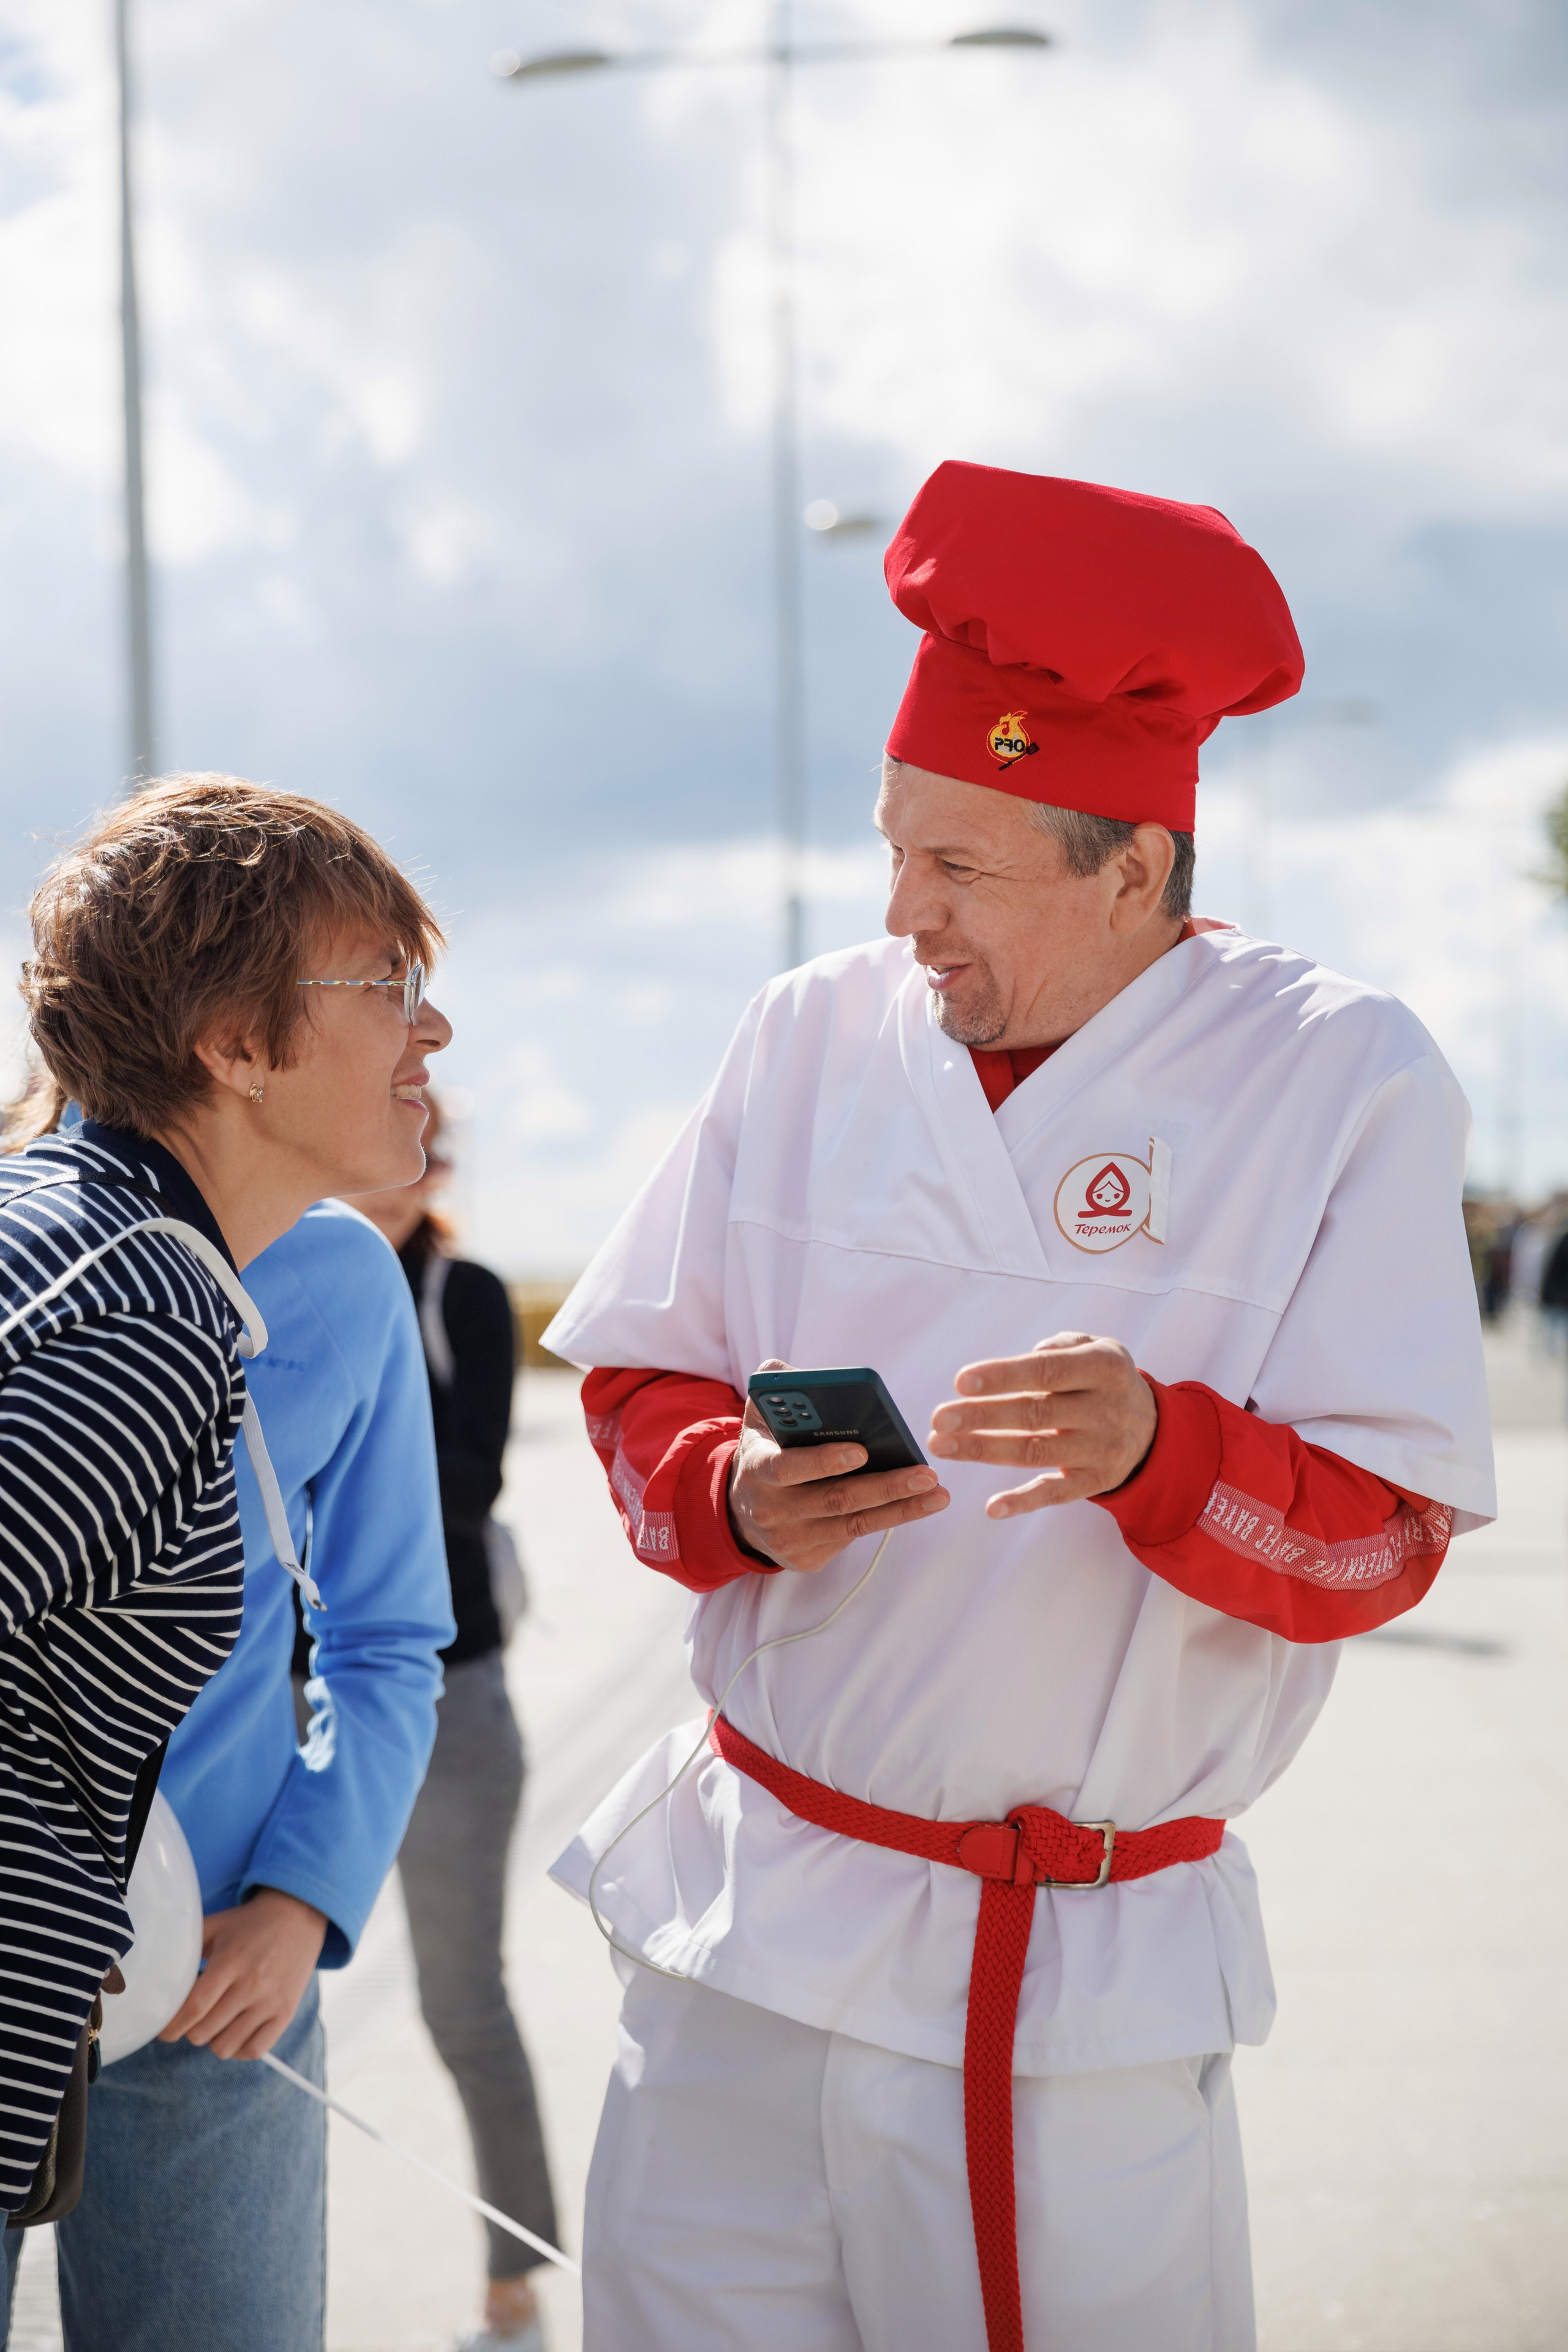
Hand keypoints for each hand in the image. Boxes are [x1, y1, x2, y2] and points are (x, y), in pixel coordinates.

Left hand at [159, 1887, 328, 2059]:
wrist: (299, 1915)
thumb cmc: (250, 1923)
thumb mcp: (216, 1925)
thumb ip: (186, 1947)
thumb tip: (156, 1973)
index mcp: (230, 1961)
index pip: (194, 2007)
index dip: (172, 2026)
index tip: (163, 2030)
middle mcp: (251, 1984)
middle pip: (205, 2031)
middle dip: (190, 2031)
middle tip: (192, 2020)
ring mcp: (271, 2001)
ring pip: (227, 2047)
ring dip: (213, 2041)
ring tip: (215, 2024)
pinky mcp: (286, 2012)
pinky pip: (256, 2050)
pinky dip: (239, 2050)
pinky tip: (234, 2034)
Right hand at [728, 1360, 948, 1572]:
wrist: (741, 1511)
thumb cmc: (765, 1451)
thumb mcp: (759, 1416)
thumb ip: (777, 1386)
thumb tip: (811, 1377)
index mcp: (757, 1469)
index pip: (789, 1467)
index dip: (824, 1461)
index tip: (863, 1450)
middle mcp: (771, 1510)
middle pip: (836, 1500)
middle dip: (886, 1486)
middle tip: (926, 1474)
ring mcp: (790, 1539)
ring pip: (854, 1524)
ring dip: (901, 1510)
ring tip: (937, 1493)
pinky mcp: (807, 1559)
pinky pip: (852, 1537)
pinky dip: (886, 1519)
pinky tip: (913, 1505)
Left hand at [927, 1331, 1156, 1517]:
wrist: (1153, 1429)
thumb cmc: (1104, 1381)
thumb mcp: (1098, 1348)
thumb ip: (1060, 1347)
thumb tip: (1022, 1361)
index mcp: (1104, 1368)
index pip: (1047, 1371)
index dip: (1004, 1376)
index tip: (961, 1381)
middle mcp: (1106, 1410)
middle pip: (1035, 1414)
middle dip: (983, 1416)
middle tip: (939, 1418)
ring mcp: (1101, 1450)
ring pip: (1036, 1452)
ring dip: (985, 1450)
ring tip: (942, 1445)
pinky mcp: (1095, 1482)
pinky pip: (1056, 1494)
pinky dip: (1023, 1501)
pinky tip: (992, 1507)